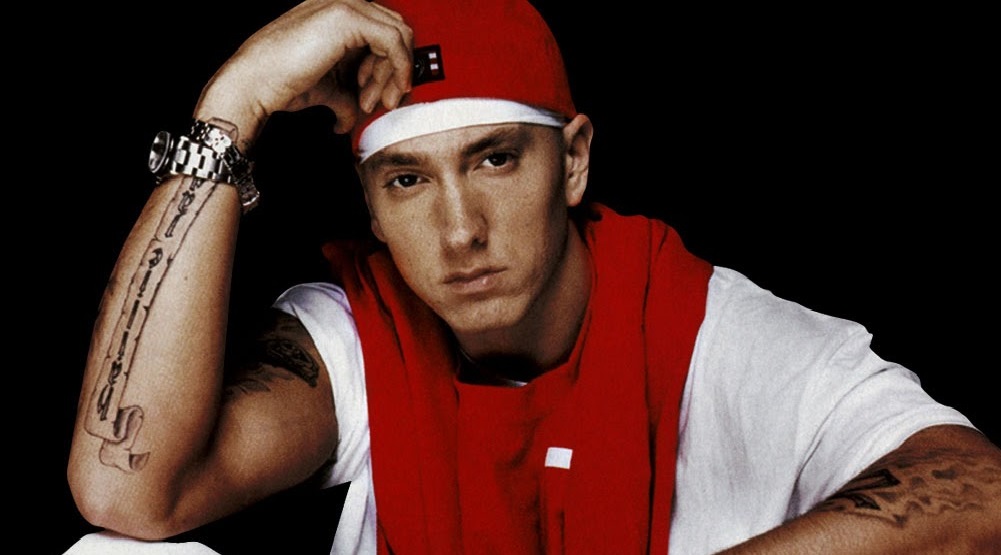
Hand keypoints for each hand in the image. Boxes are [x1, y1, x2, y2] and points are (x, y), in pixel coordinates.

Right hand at [196, 0, 413, 143]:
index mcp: (337, 16)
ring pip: (398, 36)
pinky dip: (397, 68)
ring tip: (371, 102)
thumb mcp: (330, 88)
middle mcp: (343, 5)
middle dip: (394, 73)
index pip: (384, 33)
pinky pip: (393, 40)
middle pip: (395, 32)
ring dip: (394, 75)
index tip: (382, 96)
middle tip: (384, 102)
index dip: (390, 67)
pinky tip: (385, 90)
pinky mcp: (346, 16)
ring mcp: (344, 5)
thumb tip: (358, 113)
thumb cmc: (282, 82)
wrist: (257, 82)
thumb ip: (351, 93)